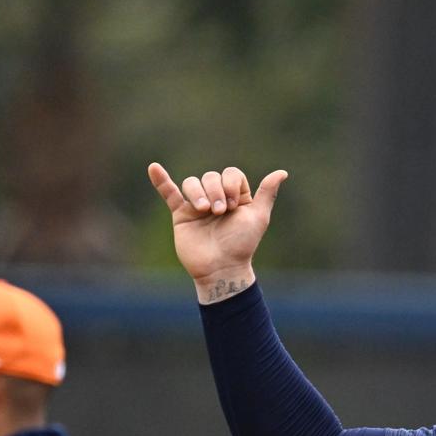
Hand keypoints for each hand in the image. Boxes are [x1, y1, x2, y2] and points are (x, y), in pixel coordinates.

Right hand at [146, 161, 287, 302]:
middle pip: (211, 176)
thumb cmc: (242, 245)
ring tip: (205, 211)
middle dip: (216, 191)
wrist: (221, 267)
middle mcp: (216, 198)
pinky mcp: (181, 215)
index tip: (236, 205)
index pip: (231, 174)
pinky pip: (169, 194)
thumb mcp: (259, 217)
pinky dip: (161, 181)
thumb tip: (282, 172)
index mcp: (236, 196)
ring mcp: (197, 205)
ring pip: (192, 183)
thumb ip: (267, 193)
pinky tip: (153, 168)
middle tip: (220, 212)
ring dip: (198, 193)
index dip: (232, 185)